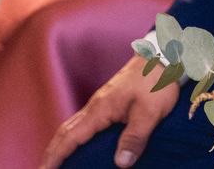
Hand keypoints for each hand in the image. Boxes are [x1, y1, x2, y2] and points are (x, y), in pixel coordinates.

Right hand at [40, 55, 179, 168]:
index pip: (69, 137)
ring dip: (61, 144)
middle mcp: (95, 106)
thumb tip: (120, 164)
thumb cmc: (156, 82)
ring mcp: (100, 103)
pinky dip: (73, 136)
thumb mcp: (150, 112)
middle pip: (65, 132)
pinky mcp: (109, 102)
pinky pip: (83, 122)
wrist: (161, 56)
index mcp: (100, 109)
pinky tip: (79, 144)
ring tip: (55, 162)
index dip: (55, 156)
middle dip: (52, 152)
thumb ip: (135, 137)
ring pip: (73, 126)